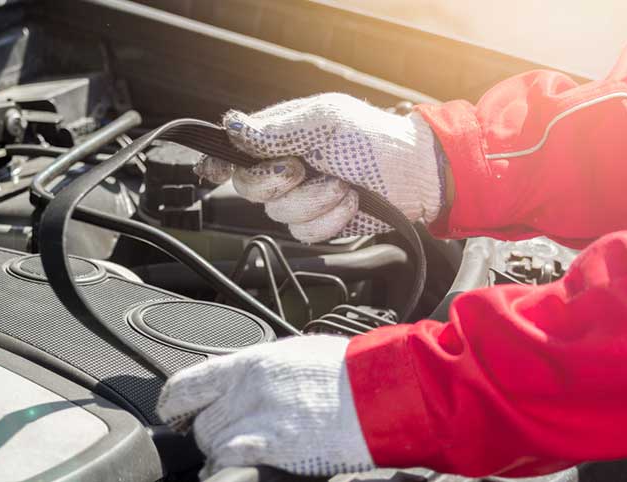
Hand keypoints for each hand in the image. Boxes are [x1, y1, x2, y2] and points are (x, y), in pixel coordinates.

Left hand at [156, 335, 373, 478]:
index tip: (173, 412)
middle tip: (223, 434)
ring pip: (211, 444)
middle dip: (207, 432)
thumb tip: (232, 380)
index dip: (173, 403)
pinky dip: (227, 466)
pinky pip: (229, 462)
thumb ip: (255, 370)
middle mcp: (246, 389)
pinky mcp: (271, 449)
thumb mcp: (291, 355)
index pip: (188, 383)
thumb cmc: (344, 373)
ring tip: (240, 449)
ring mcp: (257, 420)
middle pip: (200, 422)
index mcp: (250, 362)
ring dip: (221, 451)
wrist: (377, 392)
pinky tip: (239, 466)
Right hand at [195, 93, 445, 242]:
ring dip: (316, 201)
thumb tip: (232, 126)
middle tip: (305, 168)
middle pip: (248, 187)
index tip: (213, 171)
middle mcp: (283, 168)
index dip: (218, 162)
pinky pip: (305, 233)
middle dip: (277, 182)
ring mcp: (300, 198)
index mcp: (279, 136)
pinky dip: (331, 220)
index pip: (233, 150)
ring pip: (278, 214)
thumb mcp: (324, 122)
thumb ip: (276, 130)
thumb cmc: (373, 139)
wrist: (414, 175)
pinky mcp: (318, 223)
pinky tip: (350, 203)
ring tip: (343, 183)